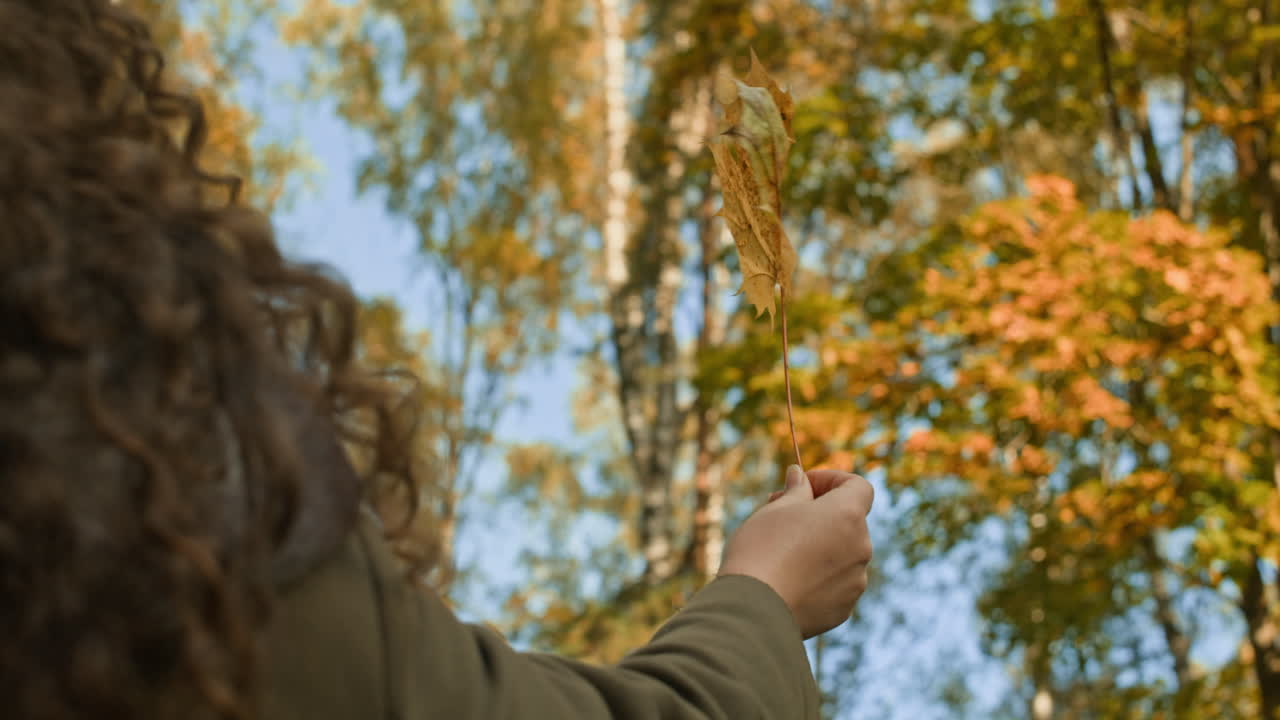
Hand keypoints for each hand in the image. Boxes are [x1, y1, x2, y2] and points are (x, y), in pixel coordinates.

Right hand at [718, 466, 873, 638]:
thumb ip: (796, 491)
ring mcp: (855, 581)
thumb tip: (800, 477)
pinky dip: (818, 576)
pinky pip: (835, 583)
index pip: (858, 486)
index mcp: (847, 515)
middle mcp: (861, 547)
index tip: (803, 485)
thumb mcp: (774, 509)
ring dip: (820, 545)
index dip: (831, 480)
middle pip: (849, 521)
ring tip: (780, 552)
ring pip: (842, 553)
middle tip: (779, 513)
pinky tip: (787, 580)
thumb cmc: (761, 550)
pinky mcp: (844, 608)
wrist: (752, 610)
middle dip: (819, 513)